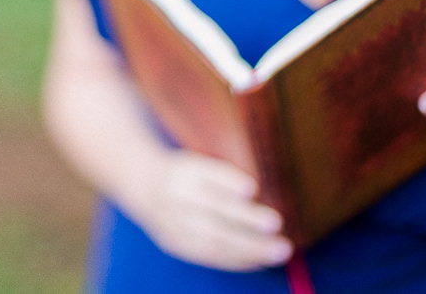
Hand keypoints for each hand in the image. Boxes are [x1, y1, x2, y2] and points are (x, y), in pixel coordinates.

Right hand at [134, 149, 292, 271]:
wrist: (146, 186)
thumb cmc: (189, 174)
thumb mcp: (203, 162)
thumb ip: (226, 177)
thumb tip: (253, 192)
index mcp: (185, 173)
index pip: (208, 181)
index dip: (229, 184)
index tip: (253, 189)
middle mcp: (175, 200)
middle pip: (212, 217)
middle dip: (248, 227)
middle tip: (279, 230)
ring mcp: (172, 226)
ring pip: (211, 243)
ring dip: (248, 250)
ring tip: (278, 251)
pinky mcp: (174, 244)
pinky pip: (207, 256)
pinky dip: (236, 261)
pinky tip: (260, 261)